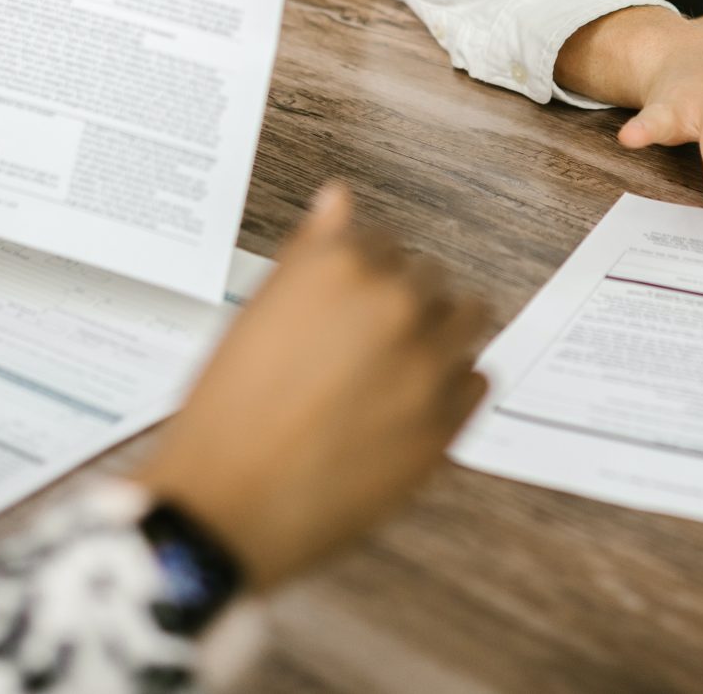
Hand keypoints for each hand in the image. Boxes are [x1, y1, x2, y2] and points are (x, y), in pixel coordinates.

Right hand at [132, 184, 489, 589]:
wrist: (226, 505)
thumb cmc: (228, 411)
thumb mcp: (257, 314)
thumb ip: (312, 252)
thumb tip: (339, 198)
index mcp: (339, 265)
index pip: (384, 243)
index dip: (364, 276)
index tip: (347, 306)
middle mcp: (393, 302)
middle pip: (430, 279)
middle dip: (404, 304)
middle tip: (365, 348)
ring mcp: (427, 362)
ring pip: (468, 319)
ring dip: (441, 335)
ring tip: (397, 371)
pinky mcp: (447, 421)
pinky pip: (476, 379)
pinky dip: (451, 388)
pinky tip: (407, 408)